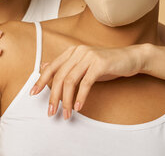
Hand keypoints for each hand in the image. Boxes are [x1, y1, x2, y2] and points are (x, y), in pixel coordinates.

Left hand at [30, 44, 146, 119]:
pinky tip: (78, 107)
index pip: (51, 67)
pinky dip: (80, 96)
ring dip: (66, 100)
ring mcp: (88, 56)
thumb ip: (66, 67)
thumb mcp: (84, 65)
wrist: (131, 58)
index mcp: (71, 51)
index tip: (33, 93)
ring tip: (66, 113)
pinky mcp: (100, 64)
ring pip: (71, 81)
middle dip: (54, 96)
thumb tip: (44, 68)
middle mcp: (78, 52)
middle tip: (51, 111)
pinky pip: (86, 83)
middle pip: (59, 76)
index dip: (41, 80)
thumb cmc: (106, 64)